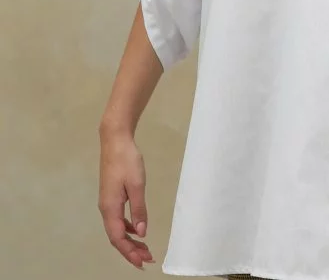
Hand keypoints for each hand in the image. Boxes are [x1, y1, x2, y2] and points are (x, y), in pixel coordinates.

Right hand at [98, 130, 154, 268]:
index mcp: (110, 208)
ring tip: (145, 249)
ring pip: (118, 228)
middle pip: (117, 236)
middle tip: (147, 259)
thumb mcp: (137, 184)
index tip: (142, 262)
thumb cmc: (127, 161)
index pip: (118, 237)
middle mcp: (106, 208)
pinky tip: (138, 229)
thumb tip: (142, 233)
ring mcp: (108, 202)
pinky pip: (119, 218)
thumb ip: (139, 209)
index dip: (129, 252)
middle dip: (131, 250)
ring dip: (130, 240)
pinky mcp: (112, 196)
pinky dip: (129, 227)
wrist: (115, 141)